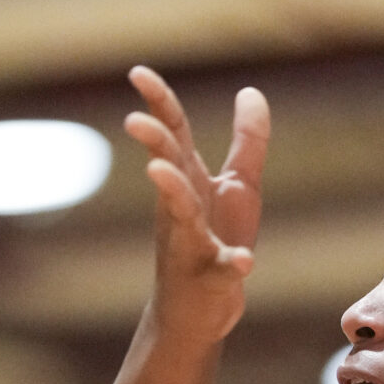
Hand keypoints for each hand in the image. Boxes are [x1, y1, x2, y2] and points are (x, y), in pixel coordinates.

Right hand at [126, 65, 268, 344]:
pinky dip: (233, 264)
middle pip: (168, 168)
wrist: (199, 311)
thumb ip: (247, 141)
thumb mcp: (239, 187)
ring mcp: (193, 244)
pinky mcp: (212, 279)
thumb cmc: (215, 241)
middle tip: (133, 122)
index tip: (137, 72)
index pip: (172, 133)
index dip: (158, 102)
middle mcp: (183, 208)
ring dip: (172, 192)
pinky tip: (245, 260)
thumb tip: (250, 91)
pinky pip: (222, 270)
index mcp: (190, 181)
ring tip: (158, 171)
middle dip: (154, 144)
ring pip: (182, 215)